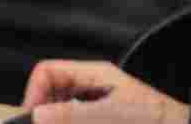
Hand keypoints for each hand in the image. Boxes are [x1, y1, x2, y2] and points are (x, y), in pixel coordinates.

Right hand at [22, 61, 187, 123]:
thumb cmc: (157, 119)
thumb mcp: (112, 116)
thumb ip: (74, 115)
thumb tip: (37, 115)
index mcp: (93, 74)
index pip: (47, 72)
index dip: (34, 94)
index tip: (33, 120)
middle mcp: (93, 86)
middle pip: (52, 93)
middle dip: (45, 112)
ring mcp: (99, 105)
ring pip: (64, 110)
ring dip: (58, 119)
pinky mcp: (106, 118)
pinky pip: (78, 118)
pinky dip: (71, 122)